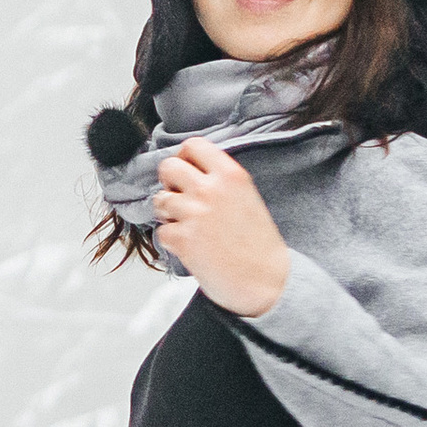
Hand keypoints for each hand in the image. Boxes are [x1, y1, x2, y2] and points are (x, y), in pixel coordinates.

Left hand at [151, 136, 290, 316]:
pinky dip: (171, 239)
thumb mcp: (247, 198)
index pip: (193, 145)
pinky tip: (190, 246)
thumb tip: (189, 173)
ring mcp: (195, 213)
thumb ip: (220, 182)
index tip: (187, 171)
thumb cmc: (259, 244)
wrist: (267, 282)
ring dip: (168, 214)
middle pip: (168, 166)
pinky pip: (161, 230)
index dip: (184, 158)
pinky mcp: (183, 239)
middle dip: (169, 182)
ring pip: (160, 200)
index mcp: (231, 175)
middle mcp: (211, 189)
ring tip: (188, 226)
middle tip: (181, 198)